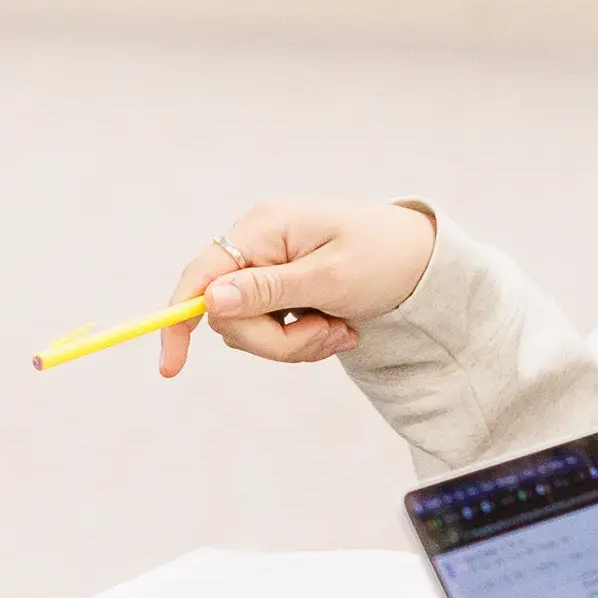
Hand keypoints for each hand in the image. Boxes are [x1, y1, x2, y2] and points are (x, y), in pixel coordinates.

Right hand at [155, 196, 437, 376]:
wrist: (427, 260)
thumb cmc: (385, 258)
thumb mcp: (330, 278)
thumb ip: (269, 290)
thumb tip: (211, 300)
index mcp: (263, 229)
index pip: (200, 275)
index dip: (178, 320)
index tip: (171, 368)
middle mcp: (257, 244)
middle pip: (228, 314)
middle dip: (274, 340)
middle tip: (324, 337)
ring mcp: (269, 267)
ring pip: (251, 328)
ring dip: (294, 344)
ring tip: (340, 331)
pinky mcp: (283, 289)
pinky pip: (272, 329)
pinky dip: (303, 340)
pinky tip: (339, 327)